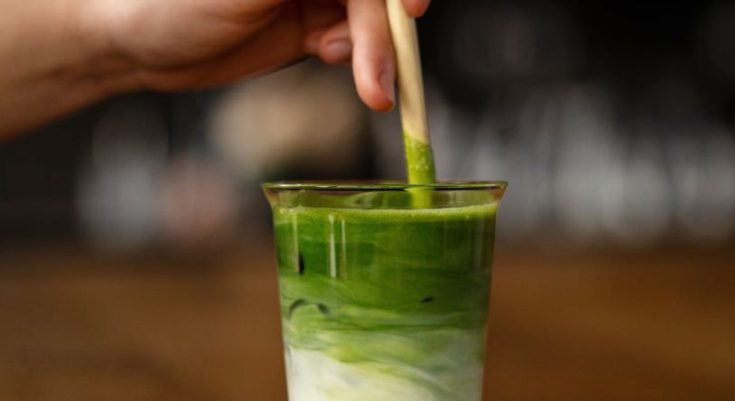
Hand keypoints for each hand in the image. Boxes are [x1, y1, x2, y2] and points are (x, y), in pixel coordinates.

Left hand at [94, 0, 430, 110]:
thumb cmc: (178, 3)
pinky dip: (356, 56)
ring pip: (370, 20)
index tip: (413, 11)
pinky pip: (354, 41)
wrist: (145, 47)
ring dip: (372, 53)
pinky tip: (329, 55)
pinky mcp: (314, 26)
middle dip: (384, 36)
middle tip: (381, 84)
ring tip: (358, 80)